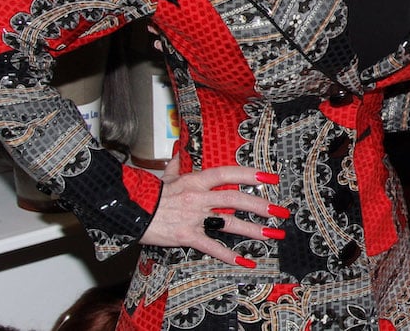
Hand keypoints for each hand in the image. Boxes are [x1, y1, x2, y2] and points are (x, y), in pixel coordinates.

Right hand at [139, 154, 288, 268]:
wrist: (129, 212)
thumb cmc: (148, 194)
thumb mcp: (165, 176)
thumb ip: (175, 163)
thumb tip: (177, 148)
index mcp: (196, 181)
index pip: (228, 174)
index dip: (250, 174)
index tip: (269, 177)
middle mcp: (199, 198)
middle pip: (236, 199)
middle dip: (261, 205)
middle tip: (280, 211)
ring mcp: (195, 218)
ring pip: (229, 223)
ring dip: (253, 230)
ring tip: (272, 234)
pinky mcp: (188, 236)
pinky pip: (212, 246)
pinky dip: (229, 255)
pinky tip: (245, 261)